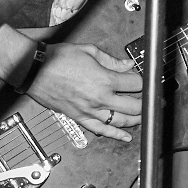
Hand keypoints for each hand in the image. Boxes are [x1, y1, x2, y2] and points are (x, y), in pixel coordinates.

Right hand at [26, 42, 141, 143]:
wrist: (34, 70)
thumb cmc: (57, 59)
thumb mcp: (88, 51)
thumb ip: (111, 60)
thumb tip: (126, 65)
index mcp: (104, 79)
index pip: (135, 83)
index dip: (144, 80)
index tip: (146, 79)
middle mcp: (99, 98)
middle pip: (134, 106)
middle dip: (145, 102)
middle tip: (152, 99)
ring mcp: (89, 110)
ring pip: (120, 121)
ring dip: (135, 119)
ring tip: (144, 116)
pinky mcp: (79, 117)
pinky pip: (101, 130)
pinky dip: (115, 135)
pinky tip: (126, 137)